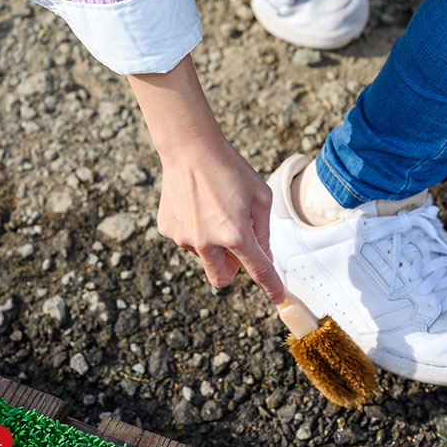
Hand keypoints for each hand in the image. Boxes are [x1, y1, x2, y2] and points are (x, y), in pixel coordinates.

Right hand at [127, 56, 284, 304]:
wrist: (190, 148)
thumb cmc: (231, 169)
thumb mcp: (260, 197)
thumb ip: (263, 232)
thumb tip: (263, 256)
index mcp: (236, 234)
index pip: (257, 270)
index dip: (271, 286)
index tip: (278, 298)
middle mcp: (207, 242)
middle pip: (222, 279)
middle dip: (232, 271)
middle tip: (239, 246)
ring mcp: (184, 237)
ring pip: (204, 256)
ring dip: (213, 244)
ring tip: (214, 209)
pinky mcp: (168, 229)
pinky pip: (188, 240)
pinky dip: (196, 230)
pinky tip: (197, 205)